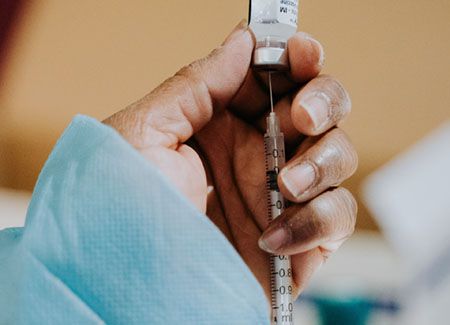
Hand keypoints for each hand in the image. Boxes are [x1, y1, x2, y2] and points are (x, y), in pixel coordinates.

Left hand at [104, 20, 357, 300]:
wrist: (124, 296)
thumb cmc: (119, 215)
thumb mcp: (143, 136)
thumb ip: (195, 84)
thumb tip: (240, 40)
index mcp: (220, 125)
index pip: (275, 79)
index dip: (297, 59)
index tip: (301, 51)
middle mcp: (254, 156)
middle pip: (321, 109)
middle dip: (323, 100)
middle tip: (301, 114)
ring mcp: (280, 198)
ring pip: (339, 156)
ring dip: (323, 162)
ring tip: (287, 184)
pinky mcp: (300, 241)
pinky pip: (338, 217)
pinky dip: (316, 221)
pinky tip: (273, 237)